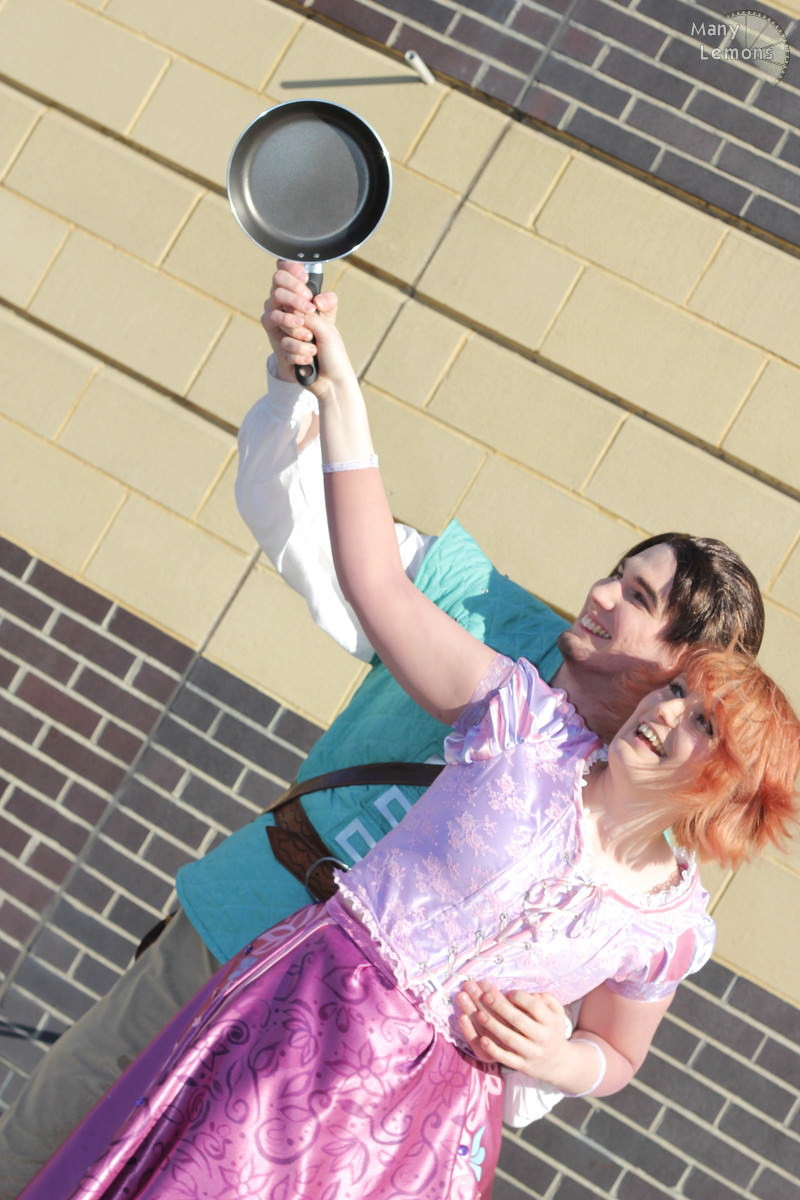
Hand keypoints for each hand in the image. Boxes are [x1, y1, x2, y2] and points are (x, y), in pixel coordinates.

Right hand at [262, 260, 337, 382]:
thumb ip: (325, 306)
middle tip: (310, 309)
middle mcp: (286, 311)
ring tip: (310, 339)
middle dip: (294, 301)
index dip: (292, 276)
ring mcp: (280, 329)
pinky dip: (299, 351)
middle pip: (277, 293)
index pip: (284, 277)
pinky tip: (309, 357)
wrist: (330, 379)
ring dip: (296, 330)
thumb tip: (316, 299)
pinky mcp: (279, 347)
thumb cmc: (330, 349)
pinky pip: (282, 343)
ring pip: (275, 318)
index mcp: (298, 301)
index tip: (305, 284)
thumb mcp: (331, 322)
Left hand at [455, 980, 570, 1082]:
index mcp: (550, 1022)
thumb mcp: (556, 1012)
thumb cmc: (551, 1029)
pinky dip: (494, 1050)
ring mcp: (532, 1053)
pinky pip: (507, 1058)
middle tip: (485, 995)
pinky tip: (482, 1039)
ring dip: (493, 1026)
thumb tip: (529, 994)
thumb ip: (546, 998)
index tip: (508, 992)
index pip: (534, 1006)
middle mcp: (542, 1038)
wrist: (557, 1063)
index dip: (519, 997)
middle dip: (500, 1006)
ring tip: (479, 1013)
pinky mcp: (522, 1066)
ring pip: (510, 1039)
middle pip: (518, 1020)